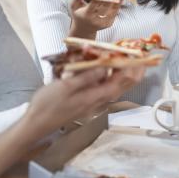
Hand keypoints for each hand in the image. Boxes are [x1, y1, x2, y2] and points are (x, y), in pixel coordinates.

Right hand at [23, 66, 144, 139]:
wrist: (37, 123)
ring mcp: (94, 102)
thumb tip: (106, 66)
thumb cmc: (48, 104)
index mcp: (96, 96)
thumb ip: (87, 76)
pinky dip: (111, 77)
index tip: (139, 54)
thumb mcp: (66, 86)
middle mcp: (99, 100)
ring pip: (116, 86)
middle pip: (123, 84)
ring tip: (128, 59)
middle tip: (141, 56)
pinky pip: (105, 87)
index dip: (133, 66)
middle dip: (134, 70)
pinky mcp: (88, 101)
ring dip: (124, 72)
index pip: (123, 80)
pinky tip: (107, 69)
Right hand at [68, 0, 120, 37]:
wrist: (84, 30)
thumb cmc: (79, 15)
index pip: (95, 3)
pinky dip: (119, 2)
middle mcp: (96, 19)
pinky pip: (115, 11)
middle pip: (106, 4)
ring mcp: (103, 22)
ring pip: (113, 8)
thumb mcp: (73, 7)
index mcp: (87, 14)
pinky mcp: (109, 23)